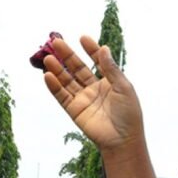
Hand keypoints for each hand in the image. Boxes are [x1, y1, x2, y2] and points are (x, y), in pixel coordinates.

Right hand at [43, 36, 144, 152]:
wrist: (122, 140)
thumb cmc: (129, 114)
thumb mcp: (123, 87)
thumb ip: (111, 69)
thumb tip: (104, 48)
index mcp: (110, 82)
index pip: (98, 62)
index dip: (91, 50)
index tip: (83, 38)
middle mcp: (95, 89)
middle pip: (78, 69)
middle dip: (68, 56)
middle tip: (58, 42)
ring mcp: (84, 99)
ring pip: (67, 81)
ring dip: (58, 69)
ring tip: (49, 57)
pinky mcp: (74, 110)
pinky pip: (62, 96)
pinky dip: (54, 86)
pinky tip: (48, 75)